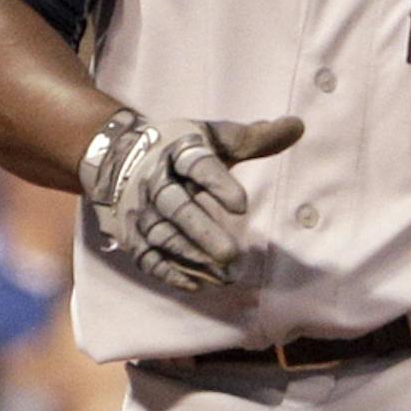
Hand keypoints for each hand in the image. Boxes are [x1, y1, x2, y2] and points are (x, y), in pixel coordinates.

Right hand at [79, 110, 301, 294]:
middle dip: (202, 232)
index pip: (198, 166)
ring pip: (163, 237)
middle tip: (231, 254)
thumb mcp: (213, 136)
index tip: (242, 206)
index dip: (218, 184)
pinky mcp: (130, 234)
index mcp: (178, 152)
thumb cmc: (179, 148)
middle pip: (177, 208)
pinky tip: (198, 284)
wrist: (113, 154)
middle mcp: (154, 181)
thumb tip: (298, 125)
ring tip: (225, 275)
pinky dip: (170, 272)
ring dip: (192, 258)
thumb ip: (254, 138)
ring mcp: (139, 210)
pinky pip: (148, 257)